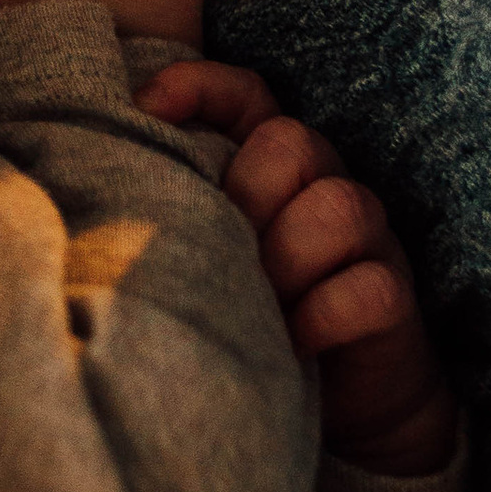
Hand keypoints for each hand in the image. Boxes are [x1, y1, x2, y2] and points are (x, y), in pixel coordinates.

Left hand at [147, 77, 452, 475]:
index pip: (248, 95)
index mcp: (276, 168)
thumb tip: (97, 195)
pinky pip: (370, 287)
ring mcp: (370, 241)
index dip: (200, 86)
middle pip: (292, 144)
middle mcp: (326, 187)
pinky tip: (292, 342)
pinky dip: (323, 315)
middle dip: (246, 196)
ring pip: (339, 208)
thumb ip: (174, 216)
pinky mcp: (393, 299)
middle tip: (221, 255)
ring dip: (285, 260)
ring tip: (258, 305)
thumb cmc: (255, 319)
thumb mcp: (206, 259)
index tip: (144, 106)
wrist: (343, 405)